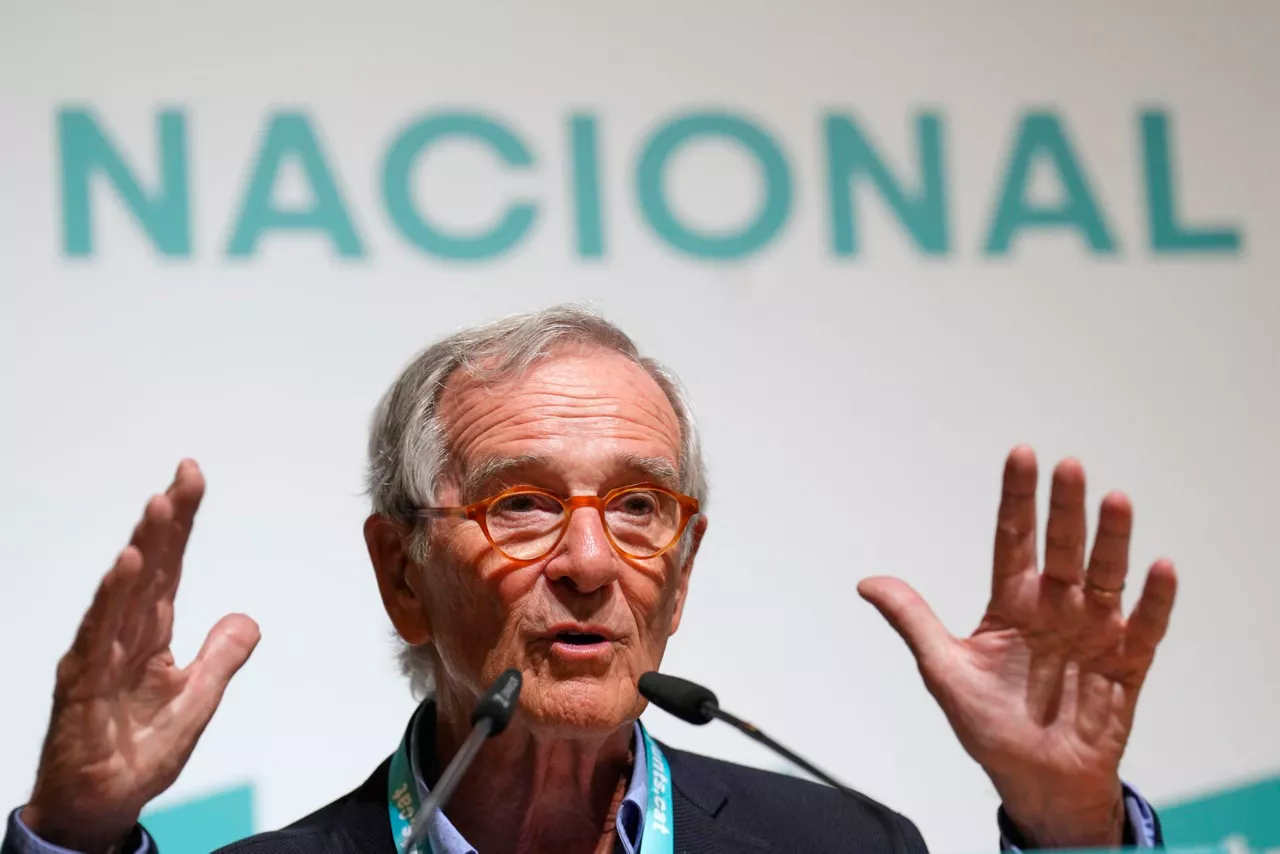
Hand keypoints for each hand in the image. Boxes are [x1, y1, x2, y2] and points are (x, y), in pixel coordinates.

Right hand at [21, 460, 259, 852]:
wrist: (100, 804)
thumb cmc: (136, 751)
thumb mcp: (197, 701)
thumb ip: (220, 658)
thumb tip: (247, 619)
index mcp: (150, 634)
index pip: (169, 567)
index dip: (181, 524)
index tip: (193, 479)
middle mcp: (122, 634)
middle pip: (149, 567)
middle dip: (167, 520)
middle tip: (186, 474)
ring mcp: (100, 654)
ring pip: (124, 590)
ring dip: (143, 547)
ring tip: (159, 507)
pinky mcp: (83, 682)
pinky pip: (100, 633)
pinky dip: (113, 598)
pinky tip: (128, 566)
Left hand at [858, 446, 1176, 847]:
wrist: (1036, 783)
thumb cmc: (992, 728)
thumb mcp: (944, 670)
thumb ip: (913, 620)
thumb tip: (866, 582)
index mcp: (1013, 604)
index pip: (1014, 538)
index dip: (1017, 498)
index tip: (1021, 454)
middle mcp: (1057, 609)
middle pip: (1061, 548)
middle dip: (1064, 508)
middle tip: (1069, 467)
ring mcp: (1093, 633)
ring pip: (1105, 576)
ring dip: (1111, 540)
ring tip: (1114, 500)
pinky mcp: (1126, 665)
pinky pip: (1145, 628)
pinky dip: (1154, 600)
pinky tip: (1159, 568)